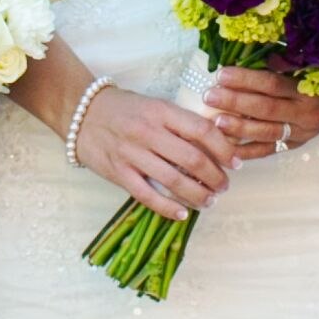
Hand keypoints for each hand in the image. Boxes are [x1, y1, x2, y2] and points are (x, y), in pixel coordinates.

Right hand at [72, 83, 234, 219]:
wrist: (82, 113)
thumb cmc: (124, 109)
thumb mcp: (155, 105)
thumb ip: (180, 123)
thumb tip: (215, 145)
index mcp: (161, 111)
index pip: (201, 130)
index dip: (224, 149)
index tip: (235, 162)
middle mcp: (148, 132)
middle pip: (192, 159)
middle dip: (215, 177)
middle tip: (224, 186)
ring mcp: (132, 154)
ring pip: (173, 181)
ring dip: (198, 195)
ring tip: (209, 201)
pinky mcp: (118, 173)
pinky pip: (148, 195)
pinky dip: (168, 208)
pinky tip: (183, 214)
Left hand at [202, 69, 318, 165]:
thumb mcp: (311, 65)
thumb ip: (284, 63)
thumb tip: (252, 57)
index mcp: (308, 90)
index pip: (272, 84)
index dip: (246, 79)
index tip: (221, 74)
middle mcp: (305, 114)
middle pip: (265, 109)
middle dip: (235, 102)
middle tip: (209, 96)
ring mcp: (302, 133)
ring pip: (266, 133)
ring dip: (239, 128)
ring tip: (216, 122)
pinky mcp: (297, 145)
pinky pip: (270, 150)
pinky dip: (249, 152)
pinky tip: (228, 149)